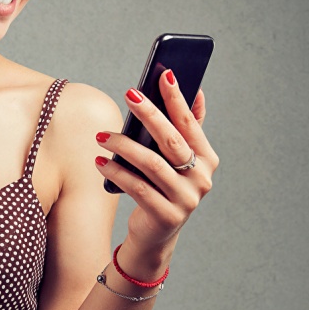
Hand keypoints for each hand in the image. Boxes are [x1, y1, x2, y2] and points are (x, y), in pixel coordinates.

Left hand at [95, 71, 218, 258]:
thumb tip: (196, 92)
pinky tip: (101, 163)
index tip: (165, 74)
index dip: (178, 99)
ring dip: (124, 146)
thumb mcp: (178, 161)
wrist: (156, 235)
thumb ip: (187, 130)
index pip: (191, 124)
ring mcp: (186, 199)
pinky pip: (138, 188)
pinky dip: (117, 173)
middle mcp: (201, 179)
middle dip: (150, 114)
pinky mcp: (167, 215)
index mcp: (207, 160)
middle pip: (171, 140)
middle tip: (130, 94)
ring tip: (101, 136)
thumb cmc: (163, 188)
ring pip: (151, 164)